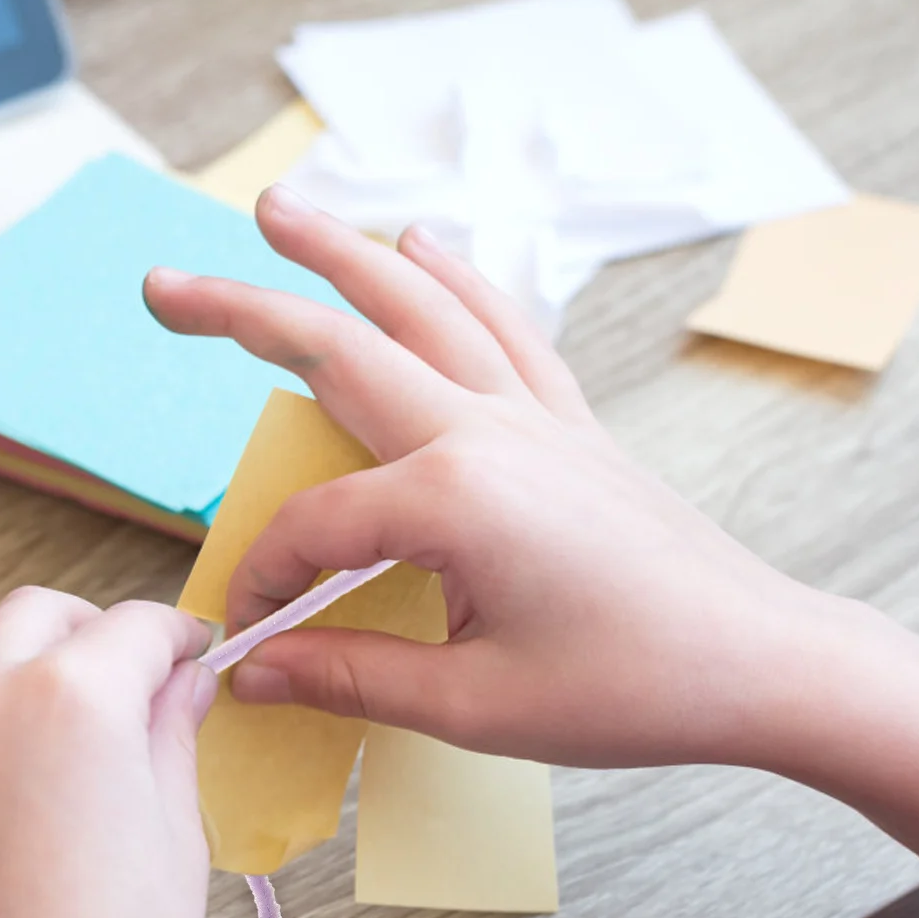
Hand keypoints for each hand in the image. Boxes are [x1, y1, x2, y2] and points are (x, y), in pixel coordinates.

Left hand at [0, 589, 214, 917]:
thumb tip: (181, 679)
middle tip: (132, 687)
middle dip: (92, 634)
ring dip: (19, 665)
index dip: (178, 638)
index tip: (194, 659)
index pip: (135, 627)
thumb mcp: (174, 841)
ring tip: (60, 731)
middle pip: (38, 616)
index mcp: (72, 695)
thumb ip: (172, 735)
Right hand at [143, 186, 845, 771]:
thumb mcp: (471, 705)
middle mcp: (486, 431)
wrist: (756, 662)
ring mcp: (532, 416)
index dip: (265, 584)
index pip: (313, 526)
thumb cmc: (627, 689)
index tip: (253, 643)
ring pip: (420, 309)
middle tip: (162, 286)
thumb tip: (254, 671)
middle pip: (339, 351)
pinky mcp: (567, 423)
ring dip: (342, 255)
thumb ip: (349, 674)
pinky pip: (501, 328)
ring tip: (278, 212)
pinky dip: (457, 280)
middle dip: (242, 312)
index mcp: (452, 498)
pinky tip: (422, 246)